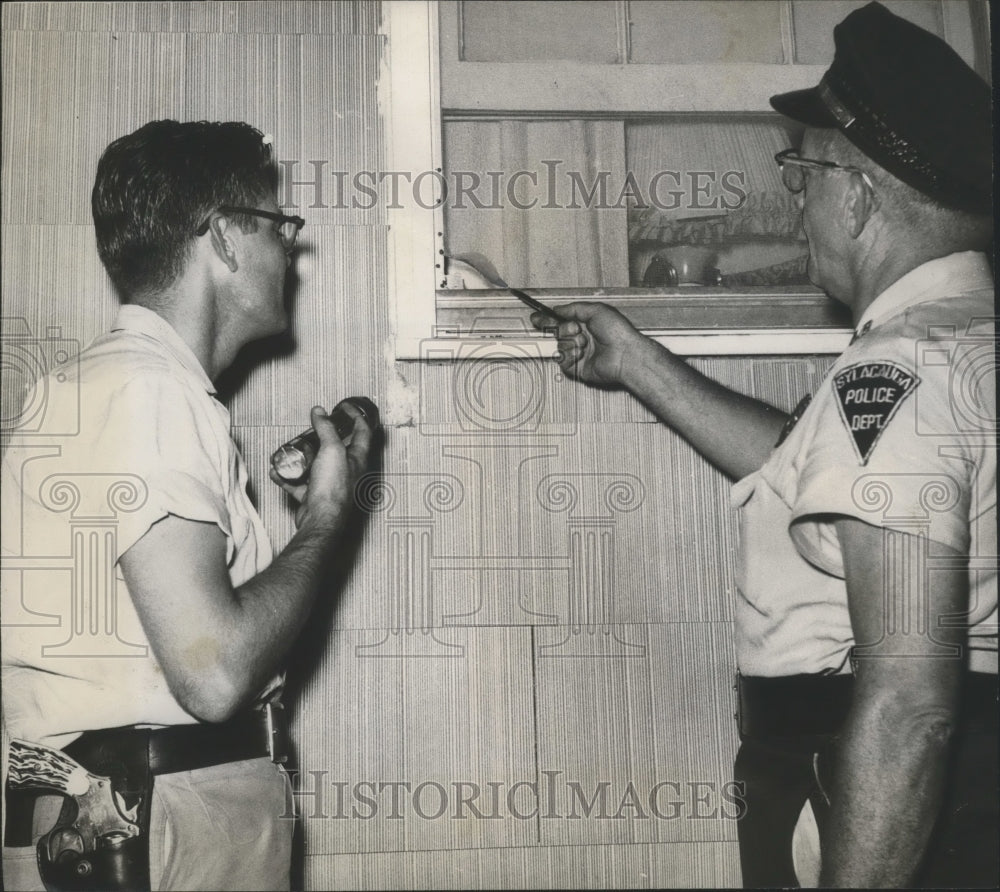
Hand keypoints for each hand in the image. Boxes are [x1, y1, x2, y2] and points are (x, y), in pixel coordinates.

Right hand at [269, 403, 373, 529]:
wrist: (320, 519)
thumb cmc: (333, 488)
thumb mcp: (332, 449)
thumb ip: (326, 428)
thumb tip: (320, 412)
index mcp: (358, 459)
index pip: (363, 432)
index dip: (355, 416)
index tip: (345, 407)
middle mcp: (347, 471)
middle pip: (337, 448)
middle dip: (323, 437)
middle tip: (313, 427)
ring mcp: (330, 484)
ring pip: (316, 465)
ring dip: (302, 457)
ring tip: (292, 449)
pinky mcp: (315, 496)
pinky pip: (299, 483)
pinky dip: (288, 477)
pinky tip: (278, 471)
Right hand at [530, 302, 646, 387]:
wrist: (624, 354)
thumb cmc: (618, 333)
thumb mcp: (596, 310)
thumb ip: (573, 308)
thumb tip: (558, 309)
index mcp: (585, 323)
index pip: (561, 320)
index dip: (548, 319)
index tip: (536, 318)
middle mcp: (581, 338)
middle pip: (557, 333)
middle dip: (564, 329)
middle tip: (575, 329)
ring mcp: (579, 353)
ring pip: (559, 346)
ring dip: (570, 343)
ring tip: (585, 343)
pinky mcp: (577, 367)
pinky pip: (562, 360)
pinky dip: (571, 355)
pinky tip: (582, 353)